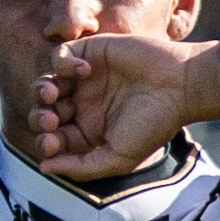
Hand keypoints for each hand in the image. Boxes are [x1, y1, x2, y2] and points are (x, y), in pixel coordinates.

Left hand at [28, 31, 219, 178]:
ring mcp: (84, 79)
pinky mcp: (90, 52)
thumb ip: (82, 167)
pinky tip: (83, 71)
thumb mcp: (119, 158)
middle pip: (43, 112)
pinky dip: (62, 63)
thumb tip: (44, 168)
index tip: (52, 143)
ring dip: (41, 91)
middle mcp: (82, 105)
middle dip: (39, 118)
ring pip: (45, 84)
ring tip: (54, 95)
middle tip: (51, 119)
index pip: (54, 139)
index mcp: (87, 132)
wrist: (180, 86)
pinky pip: (60, 55)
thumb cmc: (154, 124)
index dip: (46, 143)